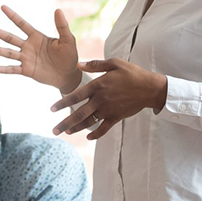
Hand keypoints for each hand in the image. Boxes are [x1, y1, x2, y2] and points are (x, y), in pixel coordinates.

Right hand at [0, 6, 80, 93]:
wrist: (69, 75)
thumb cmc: (69, 55)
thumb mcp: (68, 39)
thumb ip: (62, 26)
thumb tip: (58, 10)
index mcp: (37, 36)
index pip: (22, 24)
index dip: (12, 16)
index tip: (2, 7)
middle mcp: (28, 46)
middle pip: (10, 37)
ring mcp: (26, 58)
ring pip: (9, 53)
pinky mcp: (27, 70)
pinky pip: (13, 69)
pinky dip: (4, 69)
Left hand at [50, 58, 166, 139]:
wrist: (150, 88)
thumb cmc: (132, 73)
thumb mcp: (114, 63)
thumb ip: (95, 64)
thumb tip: (78, 64)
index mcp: (98, 86)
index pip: (75, 96)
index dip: (62, 103)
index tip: (51, 109)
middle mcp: (100, 100)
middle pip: (78, 114)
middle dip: (65, 123)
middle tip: (54, 131)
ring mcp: (108, 110)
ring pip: (88, 122)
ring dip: (76, 129)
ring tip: (66, 132)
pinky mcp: (116, 117)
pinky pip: (104, 128)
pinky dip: (96, 134)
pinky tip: (88, 137)